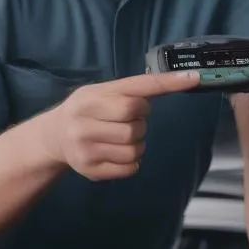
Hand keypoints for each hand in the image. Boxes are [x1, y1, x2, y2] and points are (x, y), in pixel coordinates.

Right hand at [40, 70, 199, 179]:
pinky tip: (116, 153)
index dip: (168, 84)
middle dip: (140, 122)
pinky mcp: (90, 170)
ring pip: (135, 148)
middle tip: (127, 120)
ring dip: (137, 144)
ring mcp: (85, 148)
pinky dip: (131, 162)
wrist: (53, 136)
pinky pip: (130, 168)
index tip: (194, 79)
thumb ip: (133, 89)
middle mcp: (84, 122)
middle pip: (137, 123)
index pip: (137, 90)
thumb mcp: (103, 92)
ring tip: (120, 137)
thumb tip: (179, 81)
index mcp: (91, 97)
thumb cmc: (88, 110)